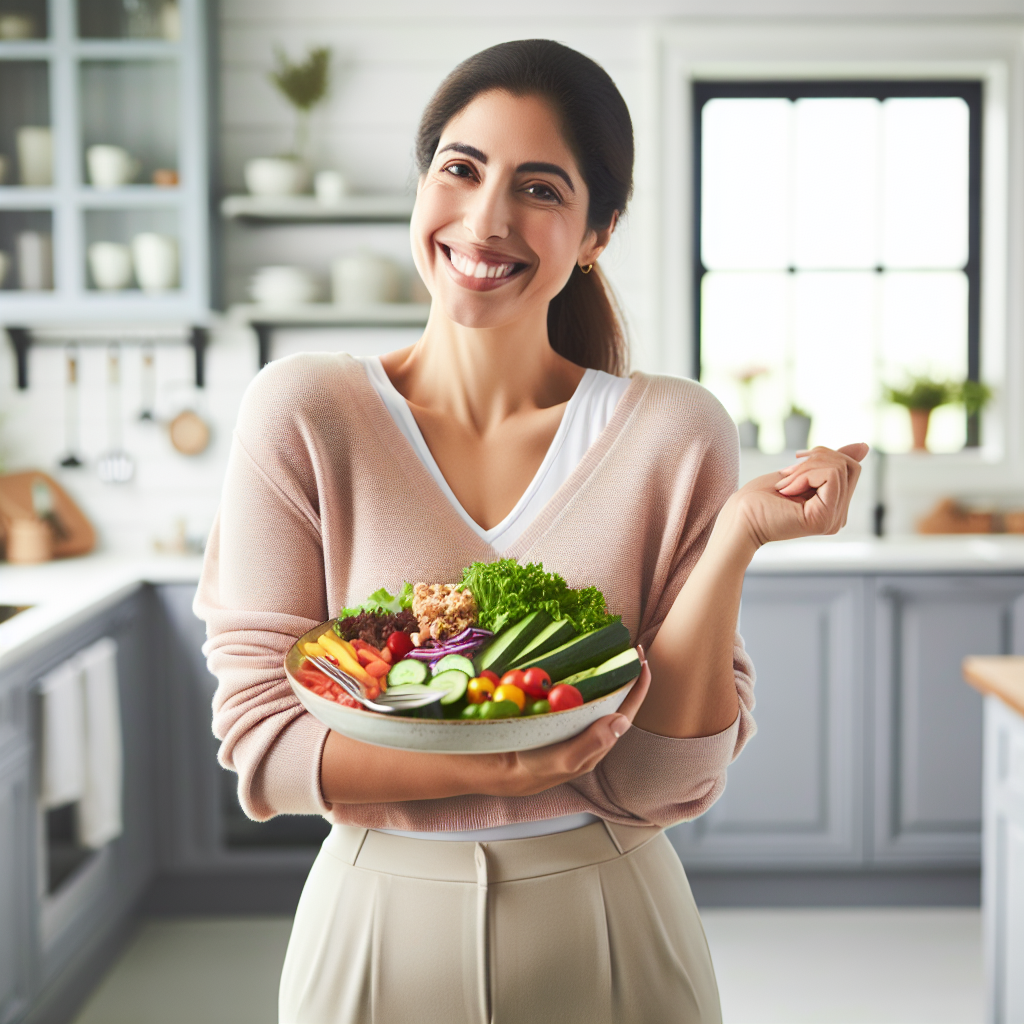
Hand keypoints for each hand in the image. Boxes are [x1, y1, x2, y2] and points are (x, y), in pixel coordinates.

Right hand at [487, 647, 650, 796]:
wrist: (509, 768)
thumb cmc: (540, 766)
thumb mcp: (567, 759)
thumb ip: (594, 742)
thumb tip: (622, 720)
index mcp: (602, 738)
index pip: (628, 707)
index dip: (638, 683)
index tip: (641, 658)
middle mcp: (594, 727)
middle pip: (618, 696)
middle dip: (624, 671)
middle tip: (626, 646)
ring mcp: (579, 719)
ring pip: (599, 692)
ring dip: (605, 671)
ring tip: (608, 650)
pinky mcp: (562, 713)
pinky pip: (578, 691)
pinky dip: (581, 675)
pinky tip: (577, 663)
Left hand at [726, 443, 868, 548]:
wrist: (738, 518)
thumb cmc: (760, 497)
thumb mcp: (801, 472)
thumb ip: (831, 463)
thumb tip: (865, 446)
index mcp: (835, 507)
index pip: (851, 467)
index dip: (823, 456)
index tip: (794, 465)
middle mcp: (839, 517)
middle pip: (850, 465)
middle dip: (816, 458)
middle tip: (787, 473)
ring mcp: (834, 520)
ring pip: (839, 467)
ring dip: (805, 467)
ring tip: (784, 484)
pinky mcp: (825, 519)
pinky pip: (831, 475)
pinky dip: (804, 474)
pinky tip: (786, 490)